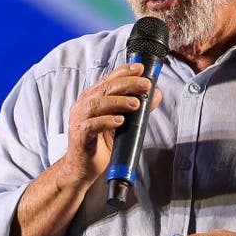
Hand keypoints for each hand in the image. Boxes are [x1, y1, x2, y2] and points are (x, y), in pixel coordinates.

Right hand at [60, 63, 161, 187]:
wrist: (83, 168)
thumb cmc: (100, 144)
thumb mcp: (122, 124)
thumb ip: (137, 109)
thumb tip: (156, 94)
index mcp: (92, 99)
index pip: (108, 80)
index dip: (124, 71)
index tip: (140, 67)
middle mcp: (84, 106)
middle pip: (105, 88)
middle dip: (127, 84)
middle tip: (145, 84)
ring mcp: (79, 120)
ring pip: (97, 104)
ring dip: (118, 101)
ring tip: (136, 103)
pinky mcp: (79, 136)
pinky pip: (91, 125)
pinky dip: (106, 121)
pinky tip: (119, 121)